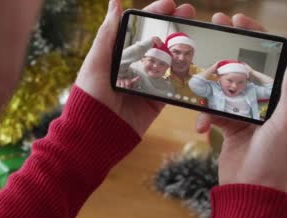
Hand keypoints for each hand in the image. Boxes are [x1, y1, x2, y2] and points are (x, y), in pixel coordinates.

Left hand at [76, 0, 195, 136]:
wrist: (95, 135)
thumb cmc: (89, 97)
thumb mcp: (96, 63)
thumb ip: (108, 34)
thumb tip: (115, 2)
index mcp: (117, 55)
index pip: (139, 29)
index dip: (155, 14)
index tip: (170, 4)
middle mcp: (133, 67)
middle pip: (158, 42)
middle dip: (174, 26)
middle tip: (190, 13)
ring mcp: (146, 84)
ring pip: (169, 61)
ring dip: (183, 46)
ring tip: (197, 33)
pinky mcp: (156, 101)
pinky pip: (174, 85)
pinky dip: (185, 74)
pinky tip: (196, 60)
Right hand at [196, 13, 286, 192]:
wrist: (251, 192)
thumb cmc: (275, 159)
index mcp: (282, 96)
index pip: (269, 58)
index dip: (253, 36)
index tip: (236, 20)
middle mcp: (264, 102)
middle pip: (242, 67)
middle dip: (226, 49)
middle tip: (211, 29)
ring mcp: (244, 114)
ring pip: (222, 88)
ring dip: (210, 86)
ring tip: (196, 79)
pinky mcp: (227, 127)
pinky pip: (212, 111)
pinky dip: (204, 116)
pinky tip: (200, 127)